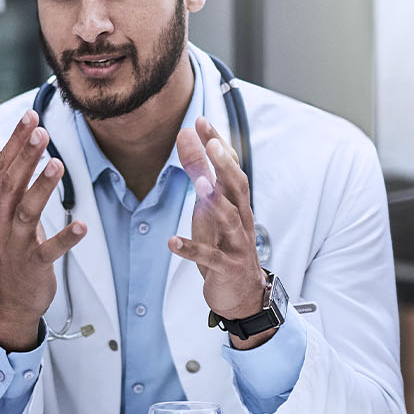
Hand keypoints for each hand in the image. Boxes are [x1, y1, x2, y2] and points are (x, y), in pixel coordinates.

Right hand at [0, 110, 87, 351]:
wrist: (8, 298)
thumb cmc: (13, 248)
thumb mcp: (8, 212)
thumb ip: (15, 183)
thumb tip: (30, 143)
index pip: (3, 165)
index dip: (16, 140)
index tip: (30, 115)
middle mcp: (0, 220)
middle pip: (11, 182)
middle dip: (26, 155)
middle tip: (41, 131)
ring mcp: (15, 243)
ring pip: (27, 211)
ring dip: (41, 187)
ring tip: (58, 164)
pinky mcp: (32, 264)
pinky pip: (49, 250)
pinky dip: (65, 238)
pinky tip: (81, 226)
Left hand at [169, 117, 267, 341]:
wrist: (242, 293)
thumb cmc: (225, 243)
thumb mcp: (211, 207)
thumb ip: (201, 174)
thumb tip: (187, 137)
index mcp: (237, 202)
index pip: (231, 166)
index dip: (218, 143)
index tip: (201, 121)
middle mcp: (241, 218)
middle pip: (237, 187)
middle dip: (224, 164)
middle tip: (210, 143)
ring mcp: (236, 243)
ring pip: (229, 218)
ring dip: (214, 201)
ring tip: (198, 184)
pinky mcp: (226, 267)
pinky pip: (208, 257)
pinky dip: (191, 249)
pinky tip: (171, 242)